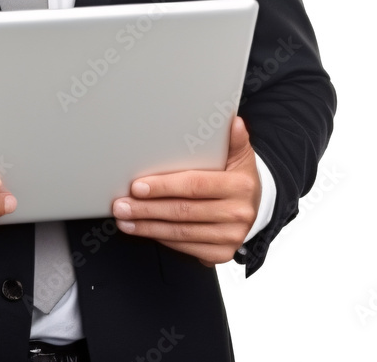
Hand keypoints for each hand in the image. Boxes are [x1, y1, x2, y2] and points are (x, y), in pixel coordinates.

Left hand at [111, 116, 260, 266]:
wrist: (254, 207)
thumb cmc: (238, 177)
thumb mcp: (240, 155)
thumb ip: (234, 139)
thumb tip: (233, 121)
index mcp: (240, 186)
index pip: (194, 186)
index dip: (163, 187)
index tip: (137, 186)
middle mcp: (237, 214)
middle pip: (183, 211)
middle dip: (147, 209)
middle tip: (122, 204)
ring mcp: (231, 236)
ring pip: (181, 233)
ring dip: (148, 227)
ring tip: (125, 219)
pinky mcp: (222, 253)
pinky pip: (186, 247)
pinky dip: (162, 239)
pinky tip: (145, 230)